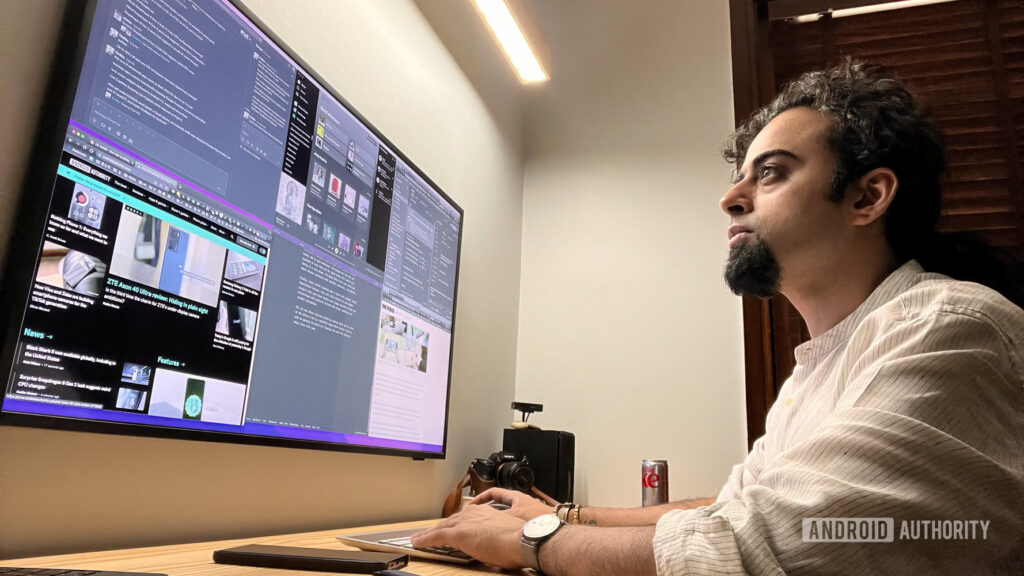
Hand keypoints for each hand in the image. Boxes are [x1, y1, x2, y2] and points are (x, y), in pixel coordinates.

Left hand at [411, 504, 525, 568]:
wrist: (522, 540)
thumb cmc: (519, 540)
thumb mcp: (504, 533)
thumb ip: (494, 534)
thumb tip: (492, 544)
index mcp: (485, 512)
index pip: (463, 518)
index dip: (453, 524)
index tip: (448, 528)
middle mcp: (473, 513)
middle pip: (450, 521)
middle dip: (437, 528)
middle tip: (426, 533)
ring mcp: (465, 522)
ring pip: (440, 528)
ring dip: (427, 534)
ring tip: (418, 538)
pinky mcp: (458, 534)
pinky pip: (436, 536)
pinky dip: (425, 540)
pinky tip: (417, 542)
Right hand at [470, 487, 554, 520]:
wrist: (554, 528)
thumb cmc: (537, 519)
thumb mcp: (510, 516)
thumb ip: (496, 517)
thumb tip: (482, 517)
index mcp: (514, 495)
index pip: (492, 492)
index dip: (480, 498)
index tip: (472, 505)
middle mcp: (519, 501)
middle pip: (498, 502)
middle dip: (486, 509)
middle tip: (477, 516)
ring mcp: (525, 510)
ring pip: (505, 511)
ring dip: (495, 517)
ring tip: (487, 525)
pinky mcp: (530, 519)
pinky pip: (512, 519)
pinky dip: (505, 524)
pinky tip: (502, 533)